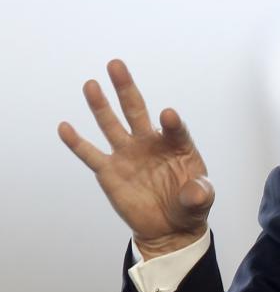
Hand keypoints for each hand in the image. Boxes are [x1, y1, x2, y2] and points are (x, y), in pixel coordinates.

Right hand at [58, 59, 213, 259]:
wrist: (169, 226)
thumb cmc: (189, 205)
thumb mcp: (201, 200)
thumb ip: (200, 193)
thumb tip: (196, 191)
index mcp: (176, 145)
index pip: (175, 129)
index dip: (172, 123)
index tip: (168, 115)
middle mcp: (150, 143)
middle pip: (136, 111)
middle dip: (126, 88)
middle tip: (116, 65)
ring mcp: (128, 154)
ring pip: (111, 125)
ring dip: (100, 105)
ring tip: (91, 84)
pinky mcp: (110, 171)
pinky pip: (90, 154)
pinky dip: (76, 142)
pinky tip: (65, 126)